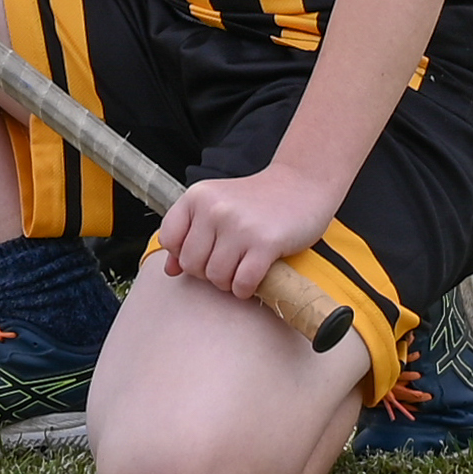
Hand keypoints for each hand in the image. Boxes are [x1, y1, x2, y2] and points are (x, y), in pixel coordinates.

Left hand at [151, 160, 344, 307]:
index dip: (184, 254)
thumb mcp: (217, 205)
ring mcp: (240, 226)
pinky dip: (245, 289)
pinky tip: (253, 278)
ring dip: (228, 282)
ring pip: (216, 277)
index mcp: (198, 196)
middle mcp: (215, 209)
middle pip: (192, 264)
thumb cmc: (258, 199)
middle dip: (208, 272)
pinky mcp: (265, 243)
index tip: (204, 251)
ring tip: (241, 268)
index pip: (170, 240)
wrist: (302, 184)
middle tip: (228, 262)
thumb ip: (189, 234)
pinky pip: (242, 283)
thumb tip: (170, 270)